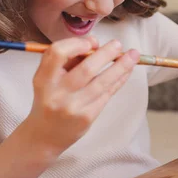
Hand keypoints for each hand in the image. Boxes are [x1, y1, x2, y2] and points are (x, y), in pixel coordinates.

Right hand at [26, 36, 138, 152]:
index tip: (91, 43)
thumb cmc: (50, 99)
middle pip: (86, 69)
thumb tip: (96, 43)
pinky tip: (127, 71)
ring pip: (102, 82)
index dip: (75, 44)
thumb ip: (69, 60)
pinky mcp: (87, 117)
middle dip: (106, 54)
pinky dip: (119, 80)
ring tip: (134, 55)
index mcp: (43, 79)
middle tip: (118, 44)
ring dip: (121, 67)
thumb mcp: (49, 78)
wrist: (45, 135)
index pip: (57, 54)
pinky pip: (107, 94)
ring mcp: (73, 107)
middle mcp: (57, 93)